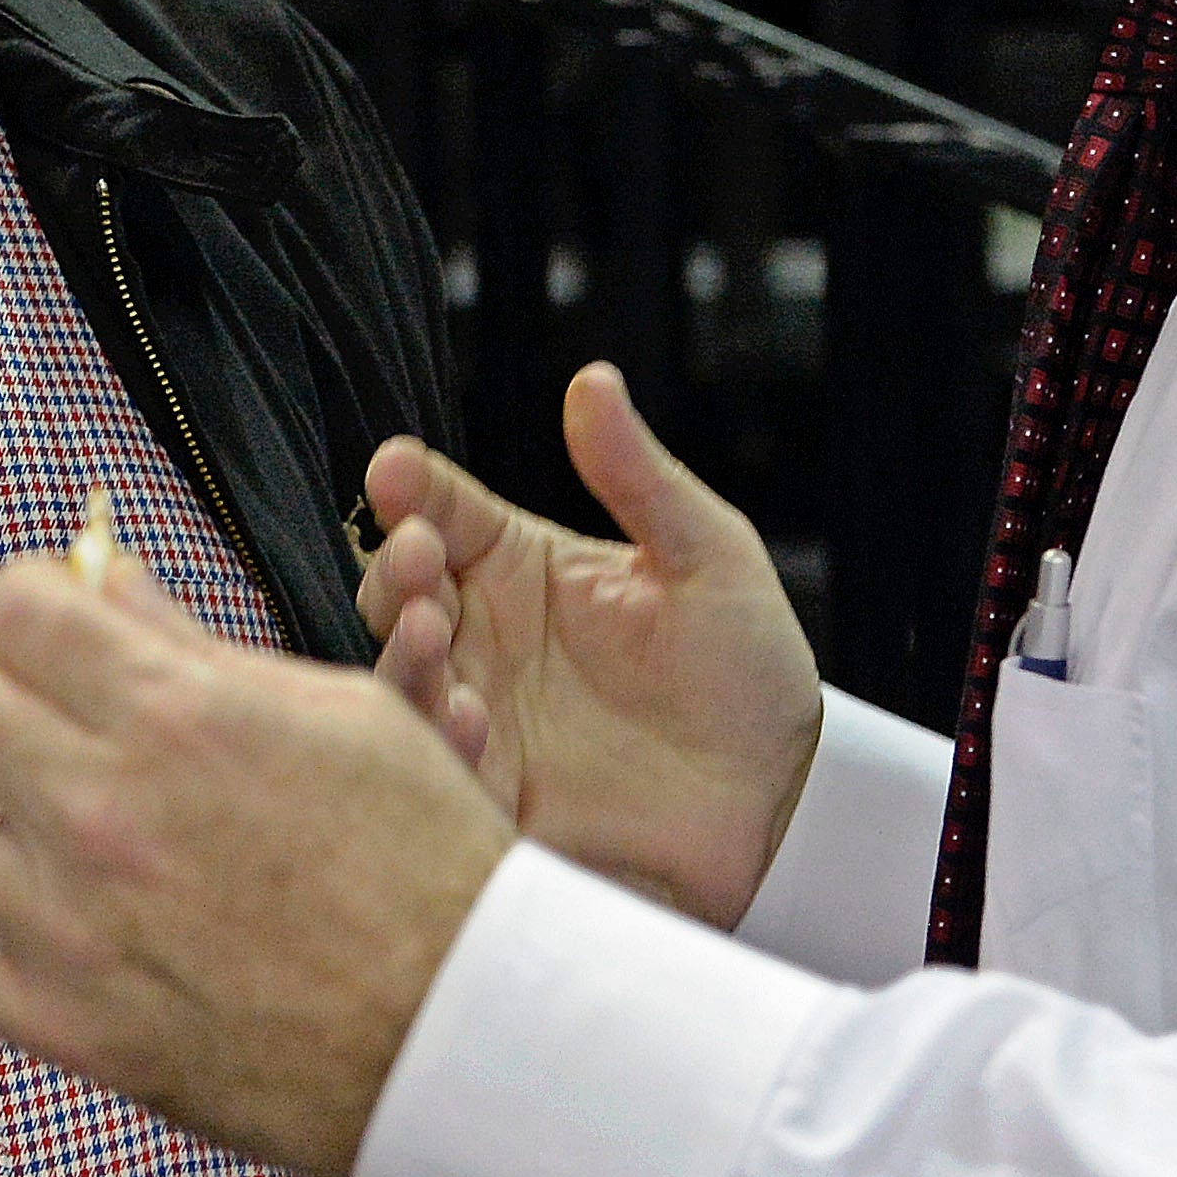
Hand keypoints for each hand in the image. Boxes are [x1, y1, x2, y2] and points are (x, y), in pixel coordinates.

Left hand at [0, 537, 514, 1176]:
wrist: (468, 1035)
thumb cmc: (426, 861)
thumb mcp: (337, 713)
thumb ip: (192, 646)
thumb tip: (96, 577)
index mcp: (177, 714)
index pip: (14, 605)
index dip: (31, 595)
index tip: (55, 618)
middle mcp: (105, 810)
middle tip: (1, 687)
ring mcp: (71, 925)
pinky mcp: (67, 1028)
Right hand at [358, 362, 823, 929]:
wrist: (784, 797)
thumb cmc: (746, 669)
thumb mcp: (706, 555)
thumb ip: (639, 475)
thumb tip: (591, 379)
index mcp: (521, 565)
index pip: (444, 509)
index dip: (411, 485)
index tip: (395, 467)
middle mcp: (485, 634)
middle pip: (402, 588)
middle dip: (393, 566)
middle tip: (415, 551)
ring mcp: (482, 713)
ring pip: (404, 672)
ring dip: (403, 646)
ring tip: (434, 626)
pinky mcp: (492, 791)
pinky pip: (442, 765)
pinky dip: (439, 739)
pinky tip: (468, 715)